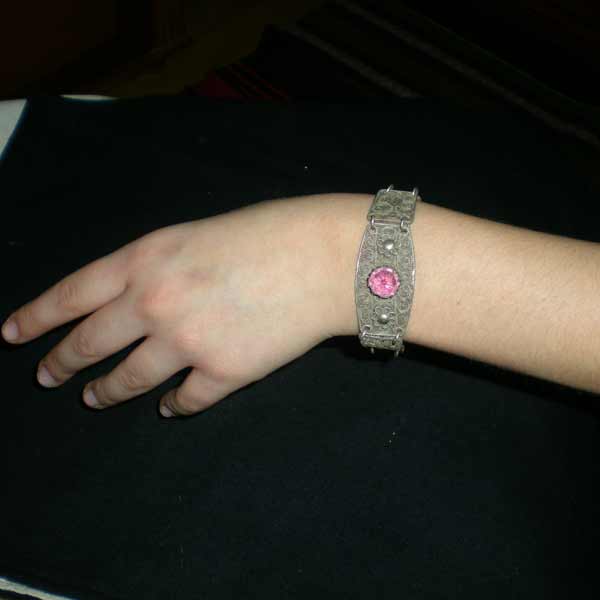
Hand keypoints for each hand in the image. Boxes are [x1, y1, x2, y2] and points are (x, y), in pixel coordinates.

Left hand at [1, 194, 343, 416]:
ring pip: (129, 380)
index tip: (13, 337)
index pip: (70, 294)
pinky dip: (176, 405)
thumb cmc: (268, 232)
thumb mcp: (196, 235)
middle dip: (61, 363)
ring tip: (96, 398)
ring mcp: (186, 344)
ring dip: (108, 392)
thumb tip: (138, 304)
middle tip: (48, 377)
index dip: (36, 317)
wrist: (324, 258)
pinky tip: (172, 407)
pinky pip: (186, 400)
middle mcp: (153, 304)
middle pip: (89, 344)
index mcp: (144, 260)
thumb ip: (159, 268)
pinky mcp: (223, 374)